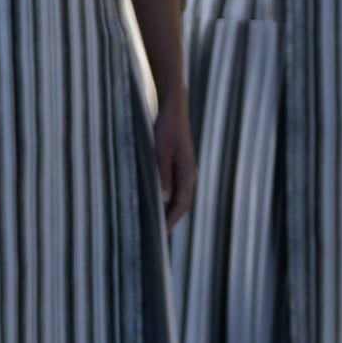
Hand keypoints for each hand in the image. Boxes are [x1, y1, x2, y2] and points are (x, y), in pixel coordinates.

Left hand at [151, 106, 195, 229]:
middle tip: (155, 235)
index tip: (161, 234)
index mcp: (188, 173)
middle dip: (170, 219)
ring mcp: (183, 168)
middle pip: (181, 203)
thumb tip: (164, 199)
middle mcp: (188, 173)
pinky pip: (172, 186)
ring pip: (177, 195)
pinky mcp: (177, 163)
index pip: (182, 205)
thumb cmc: (167, 127)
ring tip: (153, 222)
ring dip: (167, 209)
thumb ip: (162, 174)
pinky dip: (164, 197)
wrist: (173, 107)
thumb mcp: (161, 151)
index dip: (172, 220)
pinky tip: (153, 200)